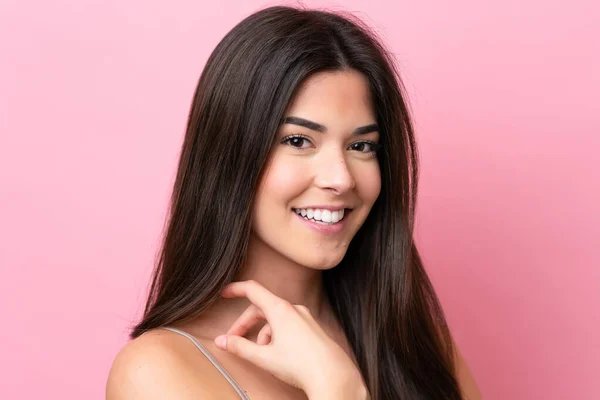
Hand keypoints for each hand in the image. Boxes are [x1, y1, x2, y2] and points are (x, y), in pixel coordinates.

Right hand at [214, 280, 365, 397]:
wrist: (332, 375)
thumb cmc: (300, 364)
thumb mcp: (264, 357)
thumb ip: (240, 347)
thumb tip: (221, 341)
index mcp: (280, 309)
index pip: (253, 290)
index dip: (236, 289)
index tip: (224, 293)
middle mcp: (294, 309)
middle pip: (262, 308)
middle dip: (246, 323)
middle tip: (234, 339)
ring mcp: (305, 317)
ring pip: (276, 318)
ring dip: (263, 333)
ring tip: (261, 353)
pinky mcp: (312, 327)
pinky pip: (289, 324)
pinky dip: (277, 334)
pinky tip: (277, 353)